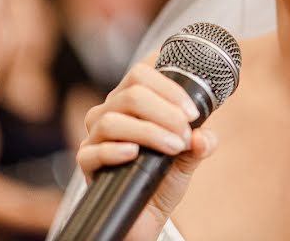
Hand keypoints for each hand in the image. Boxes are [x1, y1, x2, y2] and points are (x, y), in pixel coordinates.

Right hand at [78, 62, 218, 240]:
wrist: (146, 214)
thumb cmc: (164, 177)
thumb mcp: (189, 157)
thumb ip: (201, 143)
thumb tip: (203, 137)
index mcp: (131, 102)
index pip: (141, 75)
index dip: (169, 88)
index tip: (192, 112)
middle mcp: (110, 112)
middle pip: (131, 95)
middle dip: (165, 112)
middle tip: (185, 134)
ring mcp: (95, 137)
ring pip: (112, 120)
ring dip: (149, 132)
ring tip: (173, 148)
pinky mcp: (86, 163)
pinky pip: (93, 151)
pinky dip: (115, 150)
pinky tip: (134, 154)